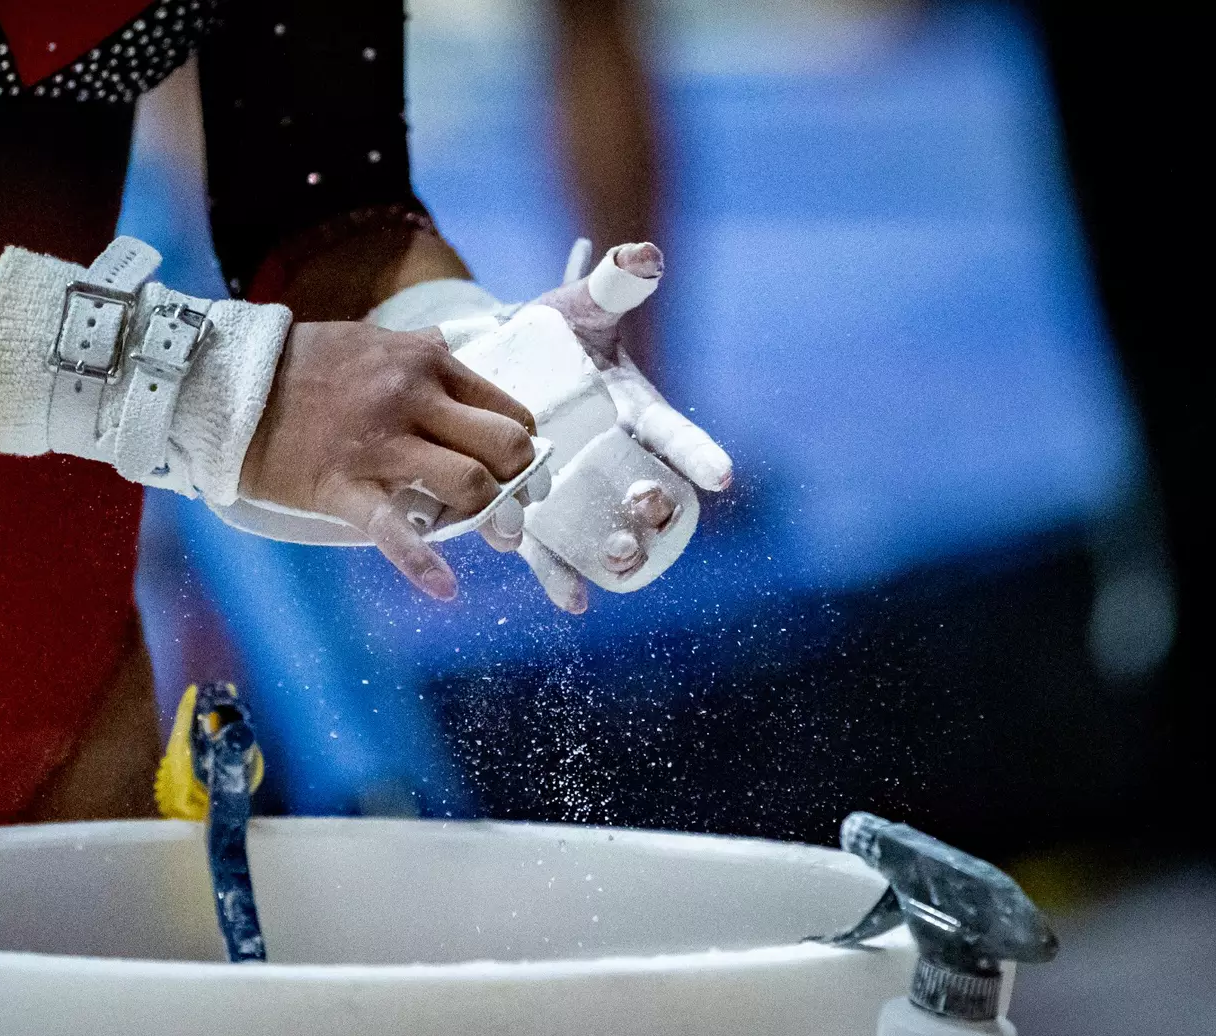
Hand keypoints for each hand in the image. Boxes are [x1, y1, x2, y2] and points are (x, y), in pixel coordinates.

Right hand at [240, 322, 536, 599]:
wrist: (225, 385)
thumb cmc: (300, 365)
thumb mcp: (370, 340)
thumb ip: (417, 350)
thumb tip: (451, 347)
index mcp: (426, 362)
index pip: (507, 410)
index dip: (522, 447)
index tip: (517, 470)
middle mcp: (413, 399)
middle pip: (504, 448)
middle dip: (518, 483)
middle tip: (512, 506)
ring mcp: (380, 445)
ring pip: (469, 485)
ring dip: (487, 517)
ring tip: (488, 535)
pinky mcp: (343, 486)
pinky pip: (395, 530)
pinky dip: (423, 564)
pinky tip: (444, 588)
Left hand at [480, 242, 732, 612]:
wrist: (494, 365)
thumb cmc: (550, 335)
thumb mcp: (578, 308)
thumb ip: (611, 287)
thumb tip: (643, 256)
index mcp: (633, 412)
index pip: (672, 432)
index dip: (697, 453)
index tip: (722, 475)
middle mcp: (611, 460)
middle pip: (645, 491)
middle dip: (654, 508)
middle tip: (650, 511)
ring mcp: (574, 489)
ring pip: (603, 528)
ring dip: (613, 551)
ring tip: (617, 565)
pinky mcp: (532, 510)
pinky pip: (550, 547)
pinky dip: (560, 573)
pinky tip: (572, 600)